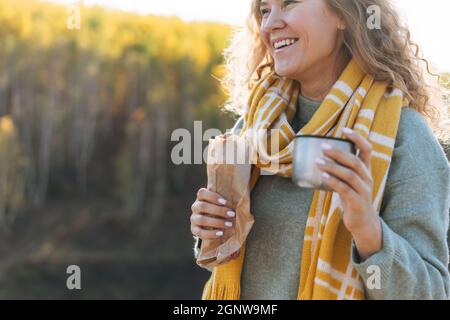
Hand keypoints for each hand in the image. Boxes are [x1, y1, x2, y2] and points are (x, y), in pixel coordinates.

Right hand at [190, 188, 236, 239]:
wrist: (214, 224)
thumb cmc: (221, 209)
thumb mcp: (223, 203)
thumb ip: (227, 200)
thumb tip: (241, 200)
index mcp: (201, 198)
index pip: (202, 193)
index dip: (212, 196)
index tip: (225, 202)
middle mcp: (195, 207)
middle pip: (202, 206)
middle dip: (218, 210)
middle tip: (232, 214)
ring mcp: (193, 219)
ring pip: (201, 219)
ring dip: (216, 222)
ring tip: (229, 224)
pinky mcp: (194, 230)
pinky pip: (200, 233)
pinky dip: (210, 233)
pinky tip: (221, 233)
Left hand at [315, 128, 381, 259]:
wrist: (363, 223)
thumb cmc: (352, 199)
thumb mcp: (348, 182)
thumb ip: (340, 171)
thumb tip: (319, 157)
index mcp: (366, 171)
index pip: (367, 150)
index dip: (358, 138)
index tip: (345, 129)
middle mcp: (367, 178)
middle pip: (355, 161)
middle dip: (339, 153)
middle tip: (323, 147)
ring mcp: (364, 190)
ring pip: (350, 175)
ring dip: (333, 167)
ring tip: (318, 161)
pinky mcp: (358, 202)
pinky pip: (345, 189)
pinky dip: (333, 181)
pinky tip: (323, 176)